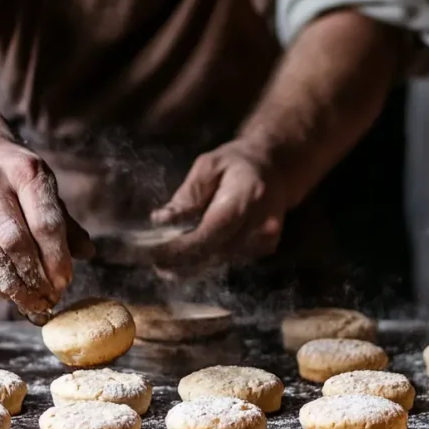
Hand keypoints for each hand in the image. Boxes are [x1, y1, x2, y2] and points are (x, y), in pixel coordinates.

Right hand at [0, 140, 93, 316]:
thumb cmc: (12, 175)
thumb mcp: (43, 184)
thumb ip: (64, 221)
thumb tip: (88, 253)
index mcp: (24, 172)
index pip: (45, 223)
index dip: (57, 258)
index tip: (65, 282)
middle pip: (14, 244)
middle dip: (35, 279)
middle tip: (49, 299)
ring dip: (13, 289)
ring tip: (31, 303)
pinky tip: (6, 292)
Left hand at [150, 140, 287, 269]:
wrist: (274, 169)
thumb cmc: (237, 163)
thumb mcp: (208, 166)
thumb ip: (188, 194)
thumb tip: (162, 220)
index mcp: (247, 197)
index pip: (211, 233)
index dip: (181, 248)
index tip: (153, 254)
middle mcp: (262, 223)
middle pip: (215, 253)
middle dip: (181, 261)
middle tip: (153, 263)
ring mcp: (266, 239)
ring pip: (221, 261)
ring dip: (191, 266)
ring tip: (165, 265)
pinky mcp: (265, 248)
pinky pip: (230, 260)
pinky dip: (208, 261)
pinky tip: (190, 259)